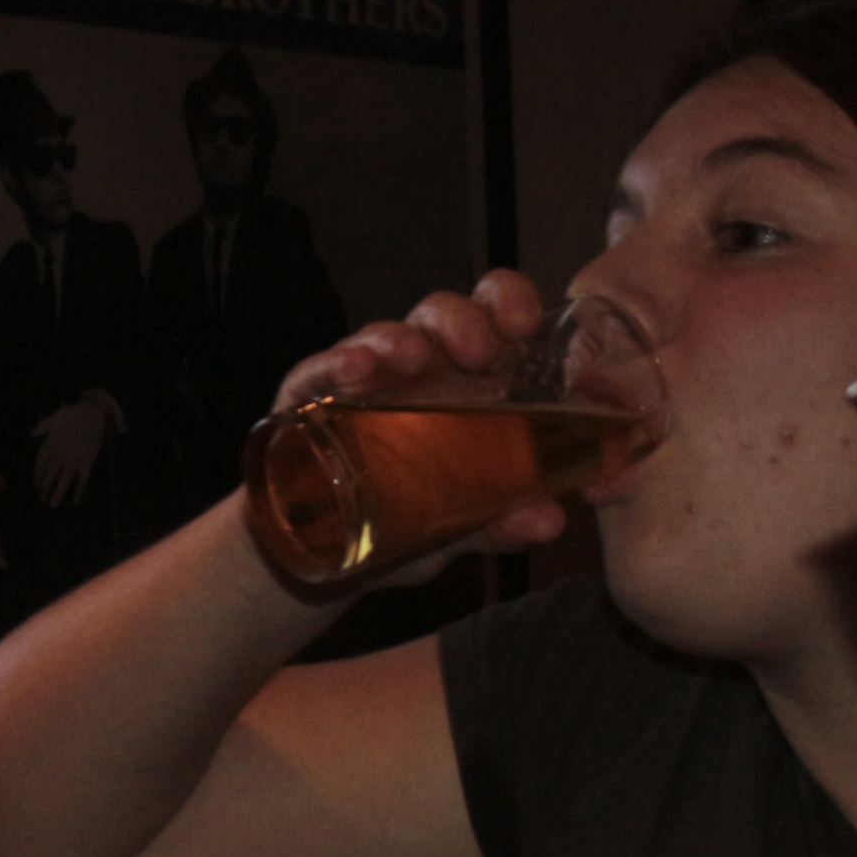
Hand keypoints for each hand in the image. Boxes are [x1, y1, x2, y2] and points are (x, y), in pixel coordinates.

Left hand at [31, 387, 122, 508]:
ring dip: (58, 494)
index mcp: (51, 444)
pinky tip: (75, 502)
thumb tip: (31, 433)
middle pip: (50, 476)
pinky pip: (82, 481)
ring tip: (52, 505)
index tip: (36, 485)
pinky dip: (78, 492)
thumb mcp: (54, 417)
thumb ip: (42, 427)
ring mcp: (74, 460)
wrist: (94, 413)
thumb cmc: (73, 414)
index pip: (40, 465)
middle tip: (41, 500)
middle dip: (45, 489)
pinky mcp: (88, 463)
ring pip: (64, 481)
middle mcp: (61, 454)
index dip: (37, 477)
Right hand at [256, 274, 582, 560]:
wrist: (313, 554)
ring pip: (382, 338)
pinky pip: (318, 372)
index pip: (490, 317)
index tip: (525, 322)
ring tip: (413, 358)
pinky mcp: (307, 401)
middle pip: (440, 317)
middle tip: (479, 354)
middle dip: (463, 322)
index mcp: (462, 382)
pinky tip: (356, 368)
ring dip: (399, 339)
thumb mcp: (458, 525)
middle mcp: (414, 371)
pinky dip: (337, 365)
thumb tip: (549, 520)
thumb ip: (501, 520)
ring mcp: (359, 382)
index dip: (509, 302)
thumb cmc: (397, 521)